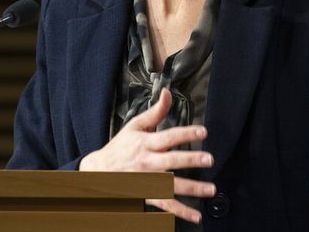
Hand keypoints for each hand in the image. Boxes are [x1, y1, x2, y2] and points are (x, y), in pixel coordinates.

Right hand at [79, 88, 215, 223]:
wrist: (98, 172)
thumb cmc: (120, 147)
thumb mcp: (135, 126)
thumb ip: (155, 111)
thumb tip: (168, 92)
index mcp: (145, 143)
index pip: (168, 136)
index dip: (185, 133)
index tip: (202, 132)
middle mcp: (146, 162)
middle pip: (171, 161)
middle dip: (191, 160)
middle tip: (209, 159)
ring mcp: (147, 181)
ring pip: (171, 186)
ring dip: (192, 189)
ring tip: (210, 189)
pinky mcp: (147, 195)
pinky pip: (166, 205)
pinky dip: (181, 212)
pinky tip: (196, 216)